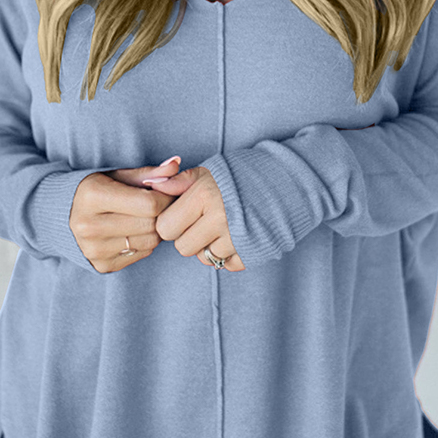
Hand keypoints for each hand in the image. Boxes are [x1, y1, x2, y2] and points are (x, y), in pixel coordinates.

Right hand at [70, 158, 181, 272]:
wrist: (60, 216)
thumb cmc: (96, 190)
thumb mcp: (118, 176)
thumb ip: (148, 173)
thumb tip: (176, 164)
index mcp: (92, 196)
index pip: (149, 204)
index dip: (166, 197)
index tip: (167, 192)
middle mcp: (89, 226)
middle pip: (151, 224)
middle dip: (162, 213)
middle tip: (160, 204)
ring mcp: (94, 249)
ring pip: (150, 241)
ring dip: (155, 229)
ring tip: (145, 217)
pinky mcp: (101, 265)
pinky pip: (142, 254)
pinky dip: (145, 242)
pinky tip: (134, 231)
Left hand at [120, 165, 245, 271]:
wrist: (287, 182)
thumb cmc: (241, 176)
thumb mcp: (208, 172)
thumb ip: (177, 181)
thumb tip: (151, 184)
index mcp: (204, 196)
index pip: (166, 227)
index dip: (171, 221)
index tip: (183, 213)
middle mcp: (220, 219)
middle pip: (182, 247)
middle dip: (188, 236)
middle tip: (202, 221)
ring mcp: (237, 239)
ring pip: (204, 258)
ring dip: (208, 246)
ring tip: (221, 227)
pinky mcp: (252, 253)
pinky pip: (226, 265)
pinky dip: (228, 255)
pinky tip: (235, 236)